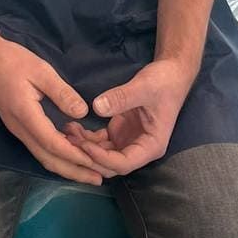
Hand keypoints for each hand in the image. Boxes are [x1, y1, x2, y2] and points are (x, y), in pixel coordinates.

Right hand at [0, 32, 106, 184]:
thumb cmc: (11, 60)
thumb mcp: (40, 70)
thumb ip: (61, 92)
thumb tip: (82, 113)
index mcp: (25, 115)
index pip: (52, 143)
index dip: (74, 155)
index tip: (95, 163)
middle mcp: (20, 129)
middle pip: (47, 159)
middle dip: (73, 171)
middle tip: (98, 180)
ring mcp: (17, 129)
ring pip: (43, 156)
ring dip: (66, 166)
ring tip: (88, 172)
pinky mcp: (18, 126)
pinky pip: (39, 147)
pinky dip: (57, 155)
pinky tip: (71, 152)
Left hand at [63, 59, 195, 176]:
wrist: (170, 73)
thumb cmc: (163, 82)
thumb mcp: (144, 87)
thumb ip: (122, 98)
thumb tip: (97, 107)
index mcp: (151, 146)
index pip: (124, 163)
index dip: (103, 158)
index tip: (85, 145)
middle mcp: (139, 148)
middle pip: (111, 164)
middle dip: (90, 157)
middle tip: (69, 142)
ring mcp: (128, 141)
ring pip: (103, 155)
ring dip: (85, 147)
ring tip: (67, 132)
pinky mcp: (120, 131)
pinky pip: (101, 141)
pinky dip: (87, 137)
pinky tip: (73, 127)